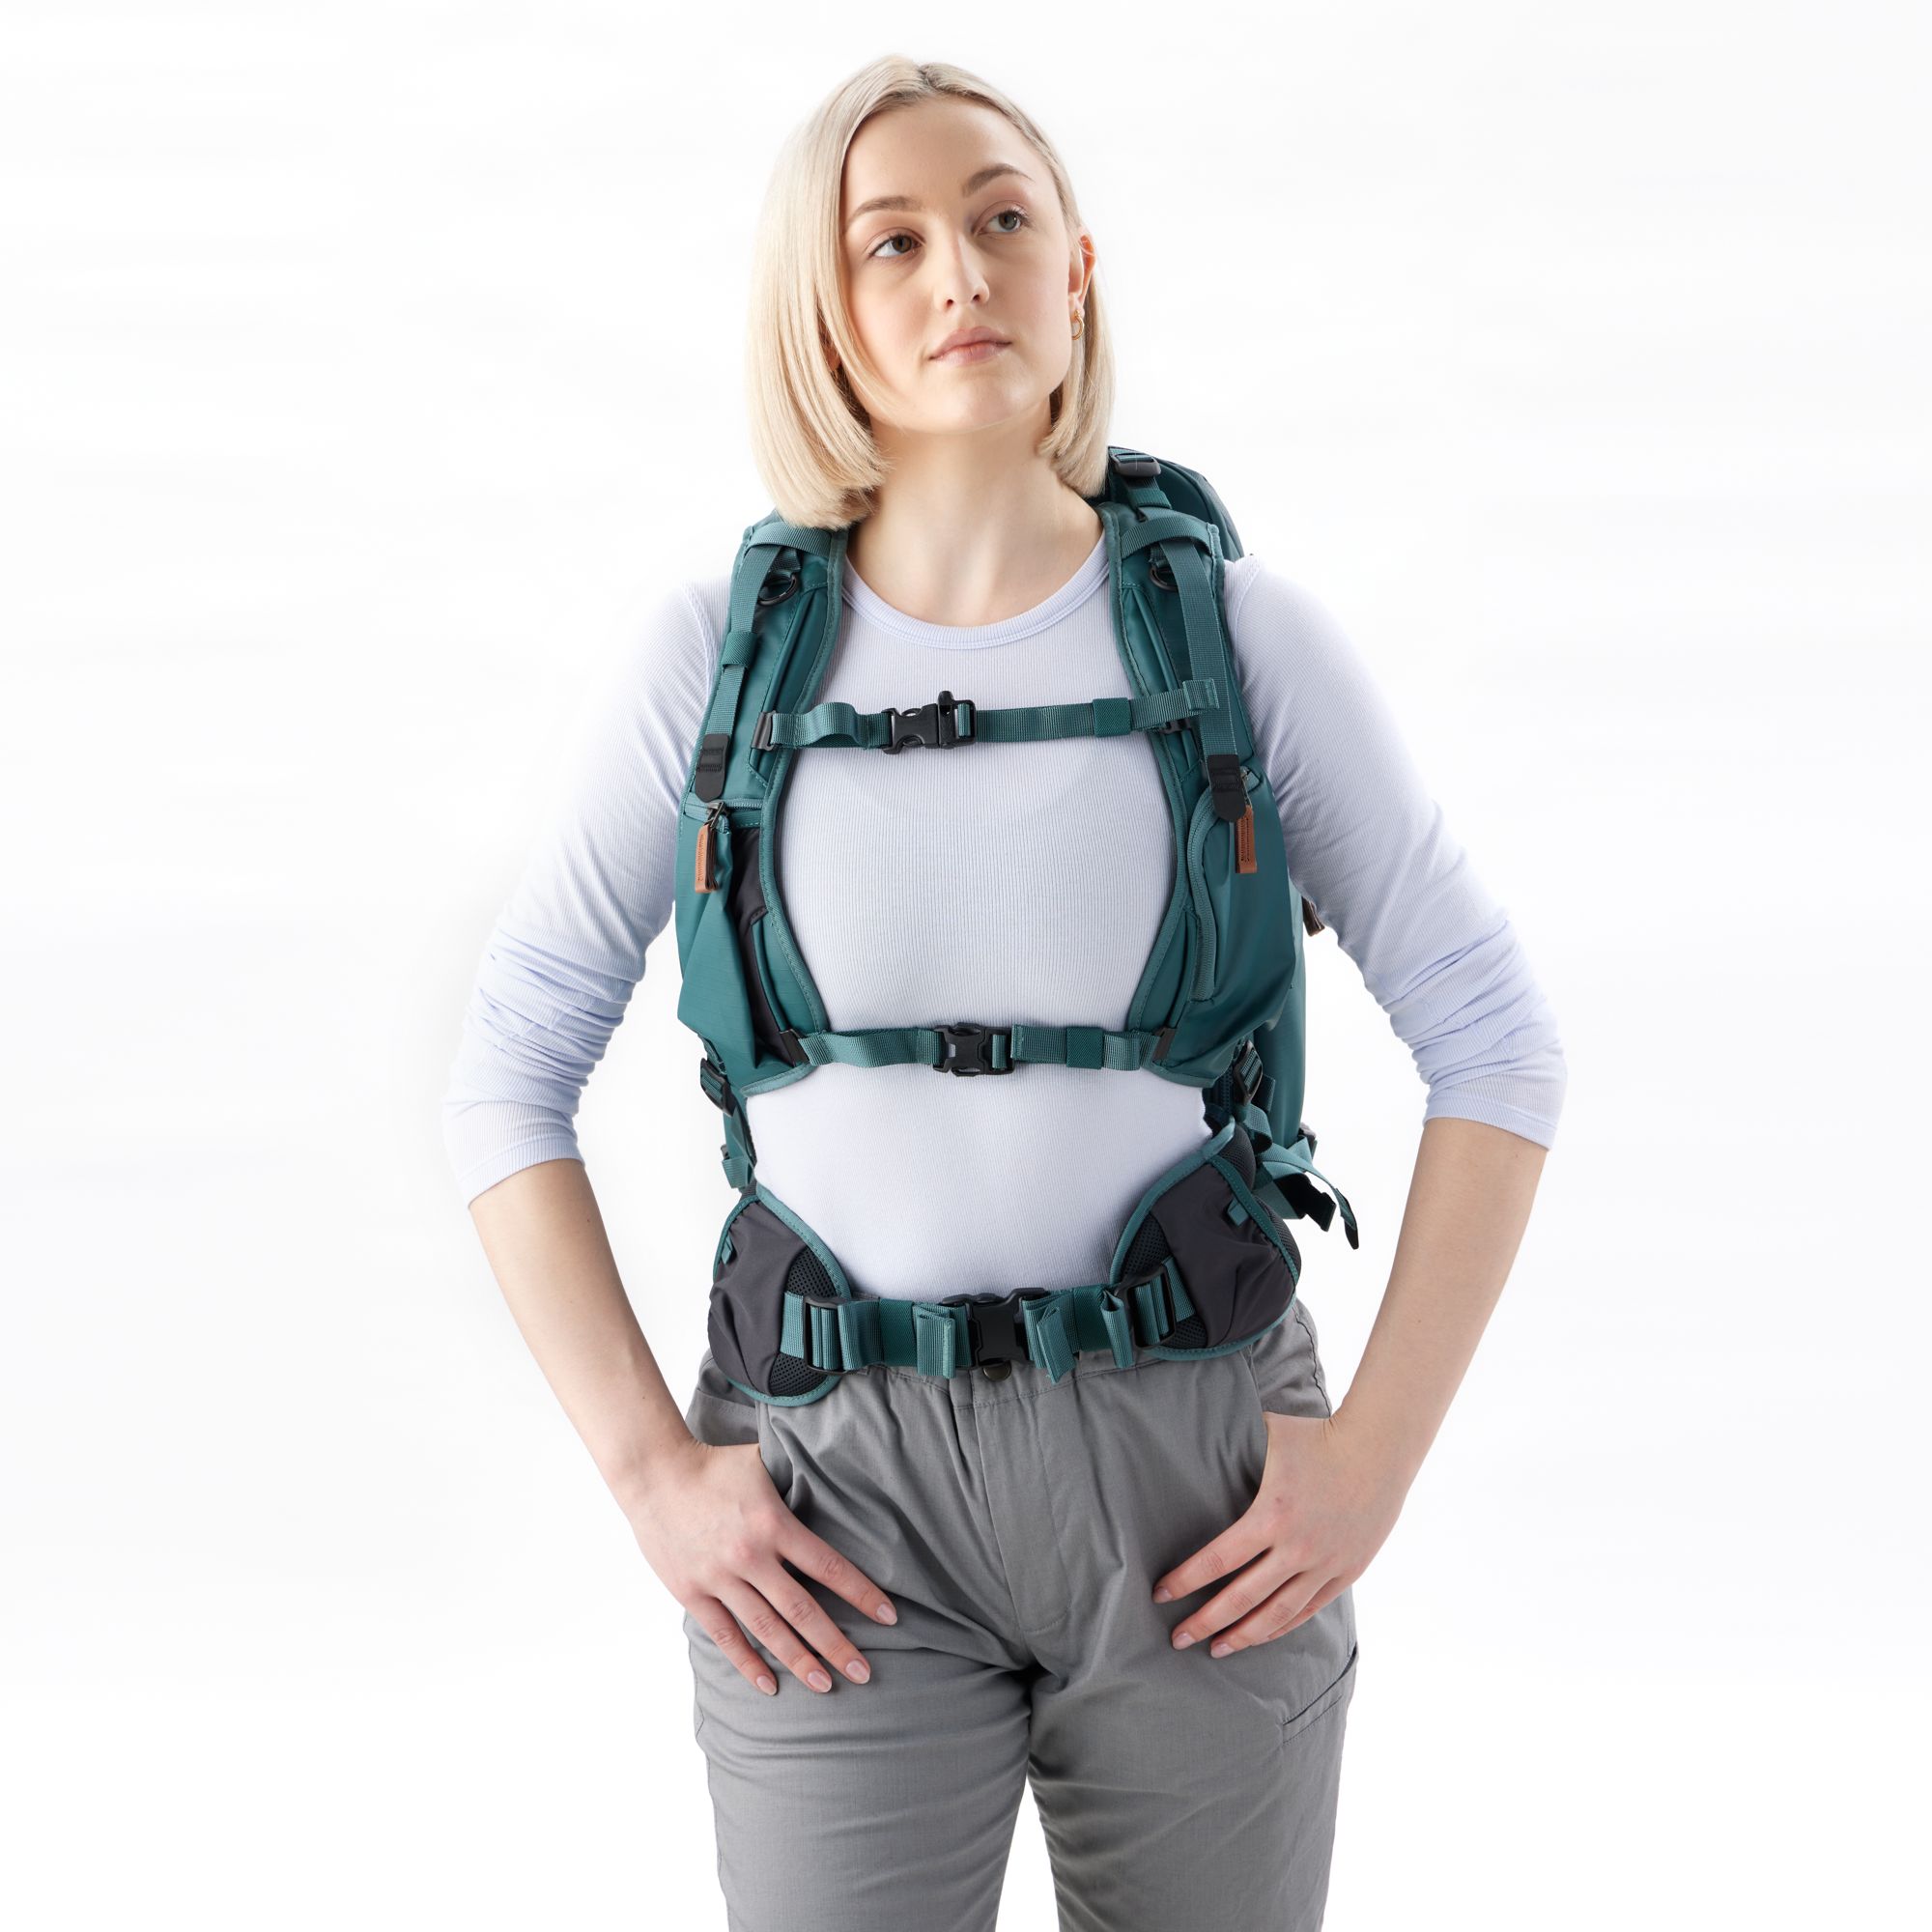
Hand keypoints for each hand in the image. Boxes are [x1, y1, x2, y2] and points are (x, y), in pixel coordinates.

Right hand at [628, 1436, 898, 1697]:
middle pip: (802, 1610)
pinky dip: (747, 1663)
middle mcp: (750, 1555)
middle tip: (864, 1673)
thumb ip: (796, 1478)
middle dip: (836, 1644)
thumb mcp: (762, 1462)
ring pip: (767, 1630)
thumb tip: (835, 1476)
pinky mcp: (691, 1592)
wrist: (654, 1473)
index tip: (889, 1616)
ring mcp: (719, 1577)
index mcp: (773, 1523)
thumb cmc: (713, 1464)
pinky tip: (769, 1685)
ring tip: (825, 1685)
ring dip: (798, 1660)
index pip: (828, 1566)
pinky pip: (725, 1635)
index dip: (861, 1594)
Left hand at [1151, 1409, 1404, 1657]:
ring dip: (1243, 1635)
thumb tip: (1192, 1428)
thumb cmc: (1318, 1435)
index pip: (1218, 1559)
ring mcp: (1324, 1564)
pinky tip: (1261, 1635)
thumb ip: (1231, 1439)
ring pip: (1276, 1614)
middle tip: (1177, 1638)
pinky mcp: (1346, 1572)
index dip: (1186, 1580)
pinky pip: (1308, 1609)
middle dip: (1205, 1621)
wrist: (1378, 1448)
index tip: (1161, 1594)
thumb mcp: (1268, 1433)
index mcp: (1271, 1516)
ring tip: (1217, 1650)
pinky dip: (1281, 1626)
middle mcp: (1297, 1548)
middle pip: (1242, 1598)